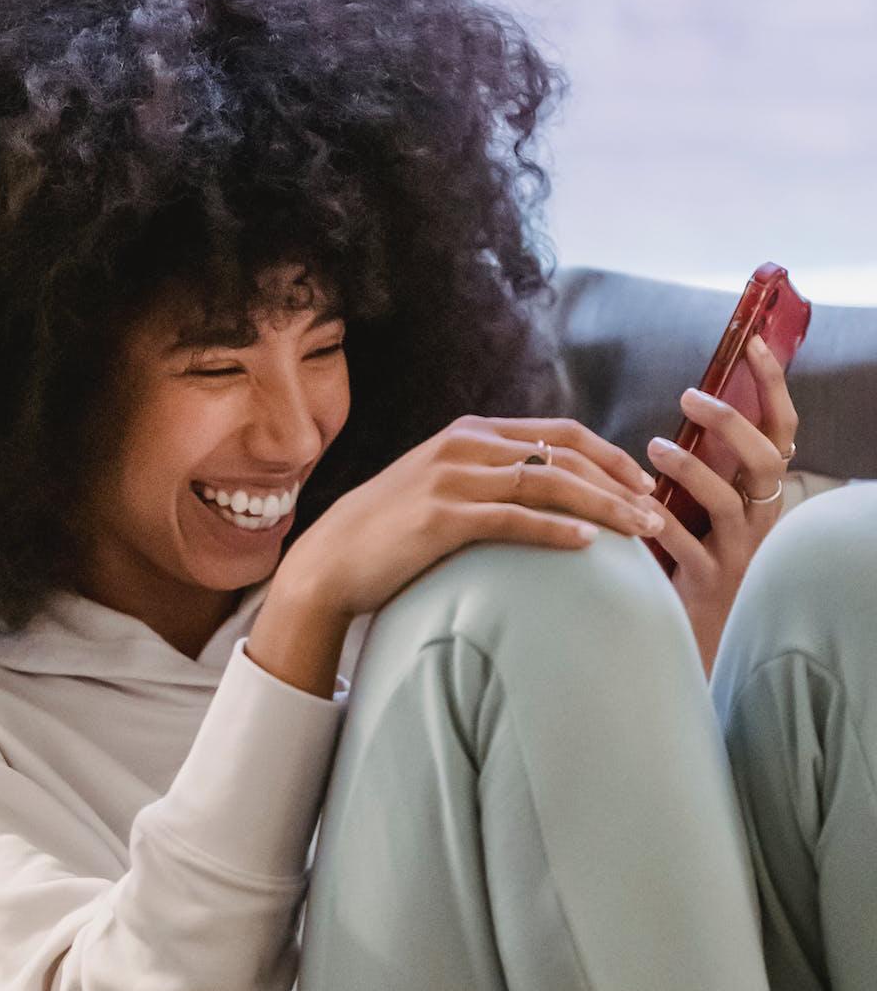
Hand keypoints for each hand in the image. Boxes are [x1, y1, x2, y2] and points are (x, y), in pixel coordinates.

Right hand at [251, 416, 660, 695]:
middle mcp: (463, 446)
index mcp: (469, 433)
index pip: (559, 431)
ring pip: (548, 482)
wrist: (331, 559)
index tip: (646, 483)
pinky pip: (512, 519)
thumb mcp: (441, 486)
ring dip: (604, 506)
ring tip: (642, 532)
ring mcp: (452, 479)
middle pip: (564, 453)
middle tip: (658, 513)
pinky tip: (587, 546)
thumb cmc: (393, 531)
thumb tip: (548, 491)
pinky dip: (555, 529)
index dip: (611, 455)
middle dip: (620, 482)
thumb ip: (488, 477)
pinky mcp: (442, 516)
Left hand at [645, 334, 798, 673]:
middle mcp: (760, 522)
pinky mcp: (708, 584)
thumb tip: (688, 406)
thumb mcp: (706, 507)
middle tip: (691, 395)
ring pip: (728, 504)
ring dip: (691, 470)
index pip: (781, 433)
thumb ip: (705, 465)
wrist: (698, 637)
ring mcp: (738, 555)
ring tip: (654, 446)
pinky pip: (686, 549)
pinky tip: (635, 510)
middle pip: (764, 463)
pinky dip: (660, 525)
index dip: (773, 388)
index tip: (753, 344)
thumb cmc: (694, 561)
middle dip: (732, 423)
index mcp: (761, 496)